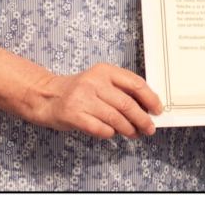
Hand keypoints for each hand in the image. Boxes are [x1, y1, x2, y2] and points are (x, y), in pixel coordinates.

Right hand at [32, 63, 162, 138]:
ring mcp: (82, 99)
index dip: (150, 98)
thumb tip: (147, 107)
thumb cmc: (79, 91)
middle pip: (127, 104)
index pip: (135, 83)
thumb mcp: (99, 81)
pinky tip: (111, 133)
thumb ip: (120, 90)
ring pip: (116, 118)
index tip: (158, 110)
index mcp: (104, 71)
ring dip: (129, 129)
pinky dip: (110, 133)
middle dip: (142, 119)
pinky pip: (100, 129)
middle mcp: (94, 82)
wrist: (46, 96)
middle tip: (149, 128)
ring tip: (134, 134)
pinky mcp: (73, 115)